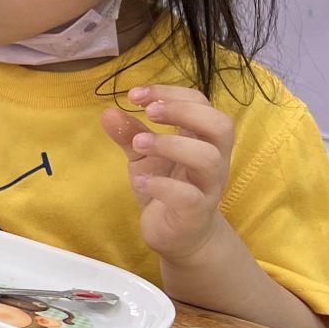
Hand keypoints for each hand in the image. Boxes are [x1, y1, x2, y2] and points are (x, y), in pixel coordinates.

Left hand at [101, 85, 235, 264]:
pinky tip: (140, 181)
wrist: (178, 235)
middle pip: (220, 125)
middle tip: (149, 112)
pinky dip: (161, 184)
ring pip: (208, 158)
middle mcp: (214, 159)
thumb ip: (130, 134)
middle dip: (183, 111)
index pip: (201, 102)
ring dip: (170, 145)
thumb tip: (108, 111)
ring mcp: (208, 187)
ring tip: (139, 145)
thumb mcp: (144, 156)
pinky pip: (187, 196)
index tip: (135, 94)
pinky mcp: (196, 212)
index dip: (171, 92)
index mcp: (202, 138)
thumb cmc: (167, 187)